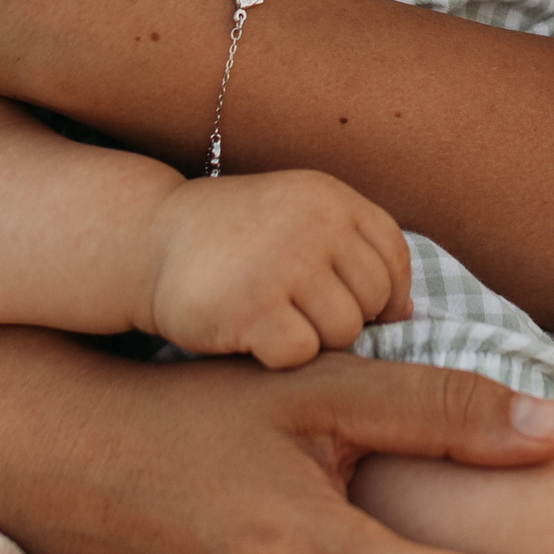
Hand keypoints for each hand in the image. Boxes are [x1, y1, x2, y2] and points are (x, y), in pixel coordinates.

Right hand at [141, 172, 413, 365]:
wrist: (147, 239)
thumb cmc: (232, 240)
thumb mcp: (297, 219)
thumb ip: (352, 253)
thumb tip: (406, 313)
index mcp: (331, 197)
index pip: (394, 260)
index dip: (380, 294)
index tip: (340, 302)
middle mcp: (315, 222)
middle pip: (372, 301)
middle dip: (340, 318)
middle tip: (292, 311)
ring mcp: (284, 262)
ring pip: (342, 332)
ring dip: (309, 340)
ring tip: (269, 318)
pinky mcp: (252, 306)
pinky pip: (300, 355)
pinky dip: (275, 356)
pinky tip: (247, 334)